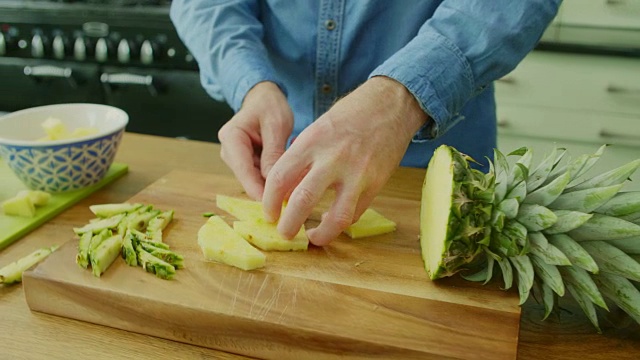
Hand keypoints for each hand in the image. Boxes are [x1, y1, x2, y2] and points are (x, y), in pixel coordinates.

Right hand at [218, 81, 292, 199]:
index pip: (243, 170)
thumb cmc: (269, 106)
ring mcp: (236, 159)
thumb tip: (273, 183)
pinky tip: (291, 183)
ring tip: (296, 190)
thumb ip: (273, 152)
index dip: (259, 190)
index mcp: (231, 138)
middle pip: (248, 179)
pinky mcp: (246, 164)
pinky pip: (260, 177)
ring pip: (255, 180)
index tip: (276, 206)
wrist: (264, 98)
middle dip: (268, 190)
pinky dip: (274, 180)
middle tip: (293, 200)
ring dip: (273, 186)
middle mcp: (229, 152)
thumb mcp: (276, 125)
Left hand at [262, 76, 428, 245]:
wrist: (391, 105)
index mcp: (311, 141)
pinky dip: (342, 222)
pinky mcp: (376, 184)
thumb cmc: (350, 114)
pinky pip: (356, 213)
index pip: (279, 178)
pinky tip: (333, 220)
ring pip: (336, 217)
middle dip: (288, 225)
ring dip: (321, 234)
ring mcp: (357, 174)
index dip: (269, 201)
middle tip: (284, 233)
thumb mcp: (318, 128)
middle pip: (302, 201)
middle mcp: (332, 158)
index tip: (269, 213)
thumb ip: (302, 158)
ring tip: (312, 237)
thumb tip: (285, 191)